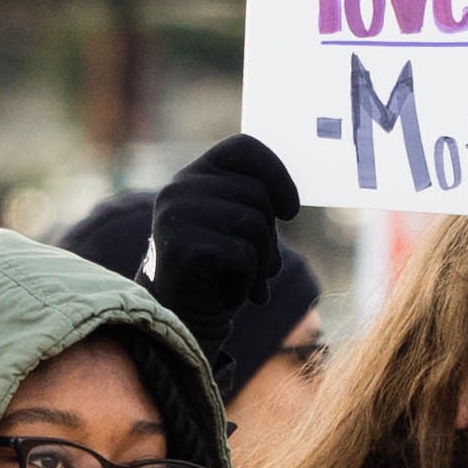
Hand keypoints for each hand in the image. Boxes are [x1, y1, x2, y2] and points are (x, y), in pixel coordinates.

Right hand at [146, 136, 298, 368]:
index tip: (291, 210)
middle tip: (264, 268)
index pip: (244, 147)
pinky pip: (242, 255)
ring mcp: (176, 215)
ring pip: (254, 225)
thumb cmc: (217, 273)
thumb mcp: (237, 229)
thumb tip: (288, 203)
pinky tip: (231, 294)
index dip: (277, 173)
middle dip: (272, 237)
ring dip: (263, 263)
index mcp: (195, 175)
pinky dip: (247, 282)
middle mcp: (180, 188)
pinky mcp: (180, 246)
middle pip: (257, 194)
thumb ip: (255, 205)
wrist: (182, 320)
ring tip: (250, 283)